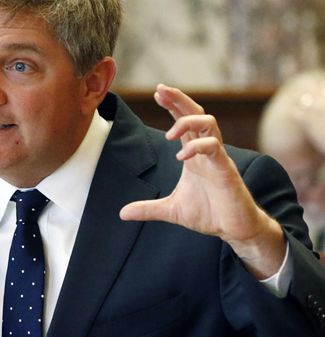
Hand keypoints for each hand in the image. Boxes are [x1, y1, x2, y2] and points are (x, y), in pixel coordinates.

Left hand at [120, 84, 285, 278]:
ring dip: (188, 122)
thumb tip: (122, 214)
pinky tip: (182, 156)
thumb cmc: (208, 214)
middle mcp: (206, 151)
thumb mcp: (171, 211)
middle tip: (161, 90)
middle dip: (179, 100)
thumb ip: (148, 209)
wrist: (233, 228)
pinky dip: (197, 147)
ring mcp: (217, 158)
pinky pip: (214, 147)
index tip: (157, 92)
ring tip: (169, 134)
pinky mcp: (226, 170)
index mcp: (194, 156)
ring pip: (209, 124)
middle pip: (197, 114)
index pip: (184, 122)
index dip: (172, 106)